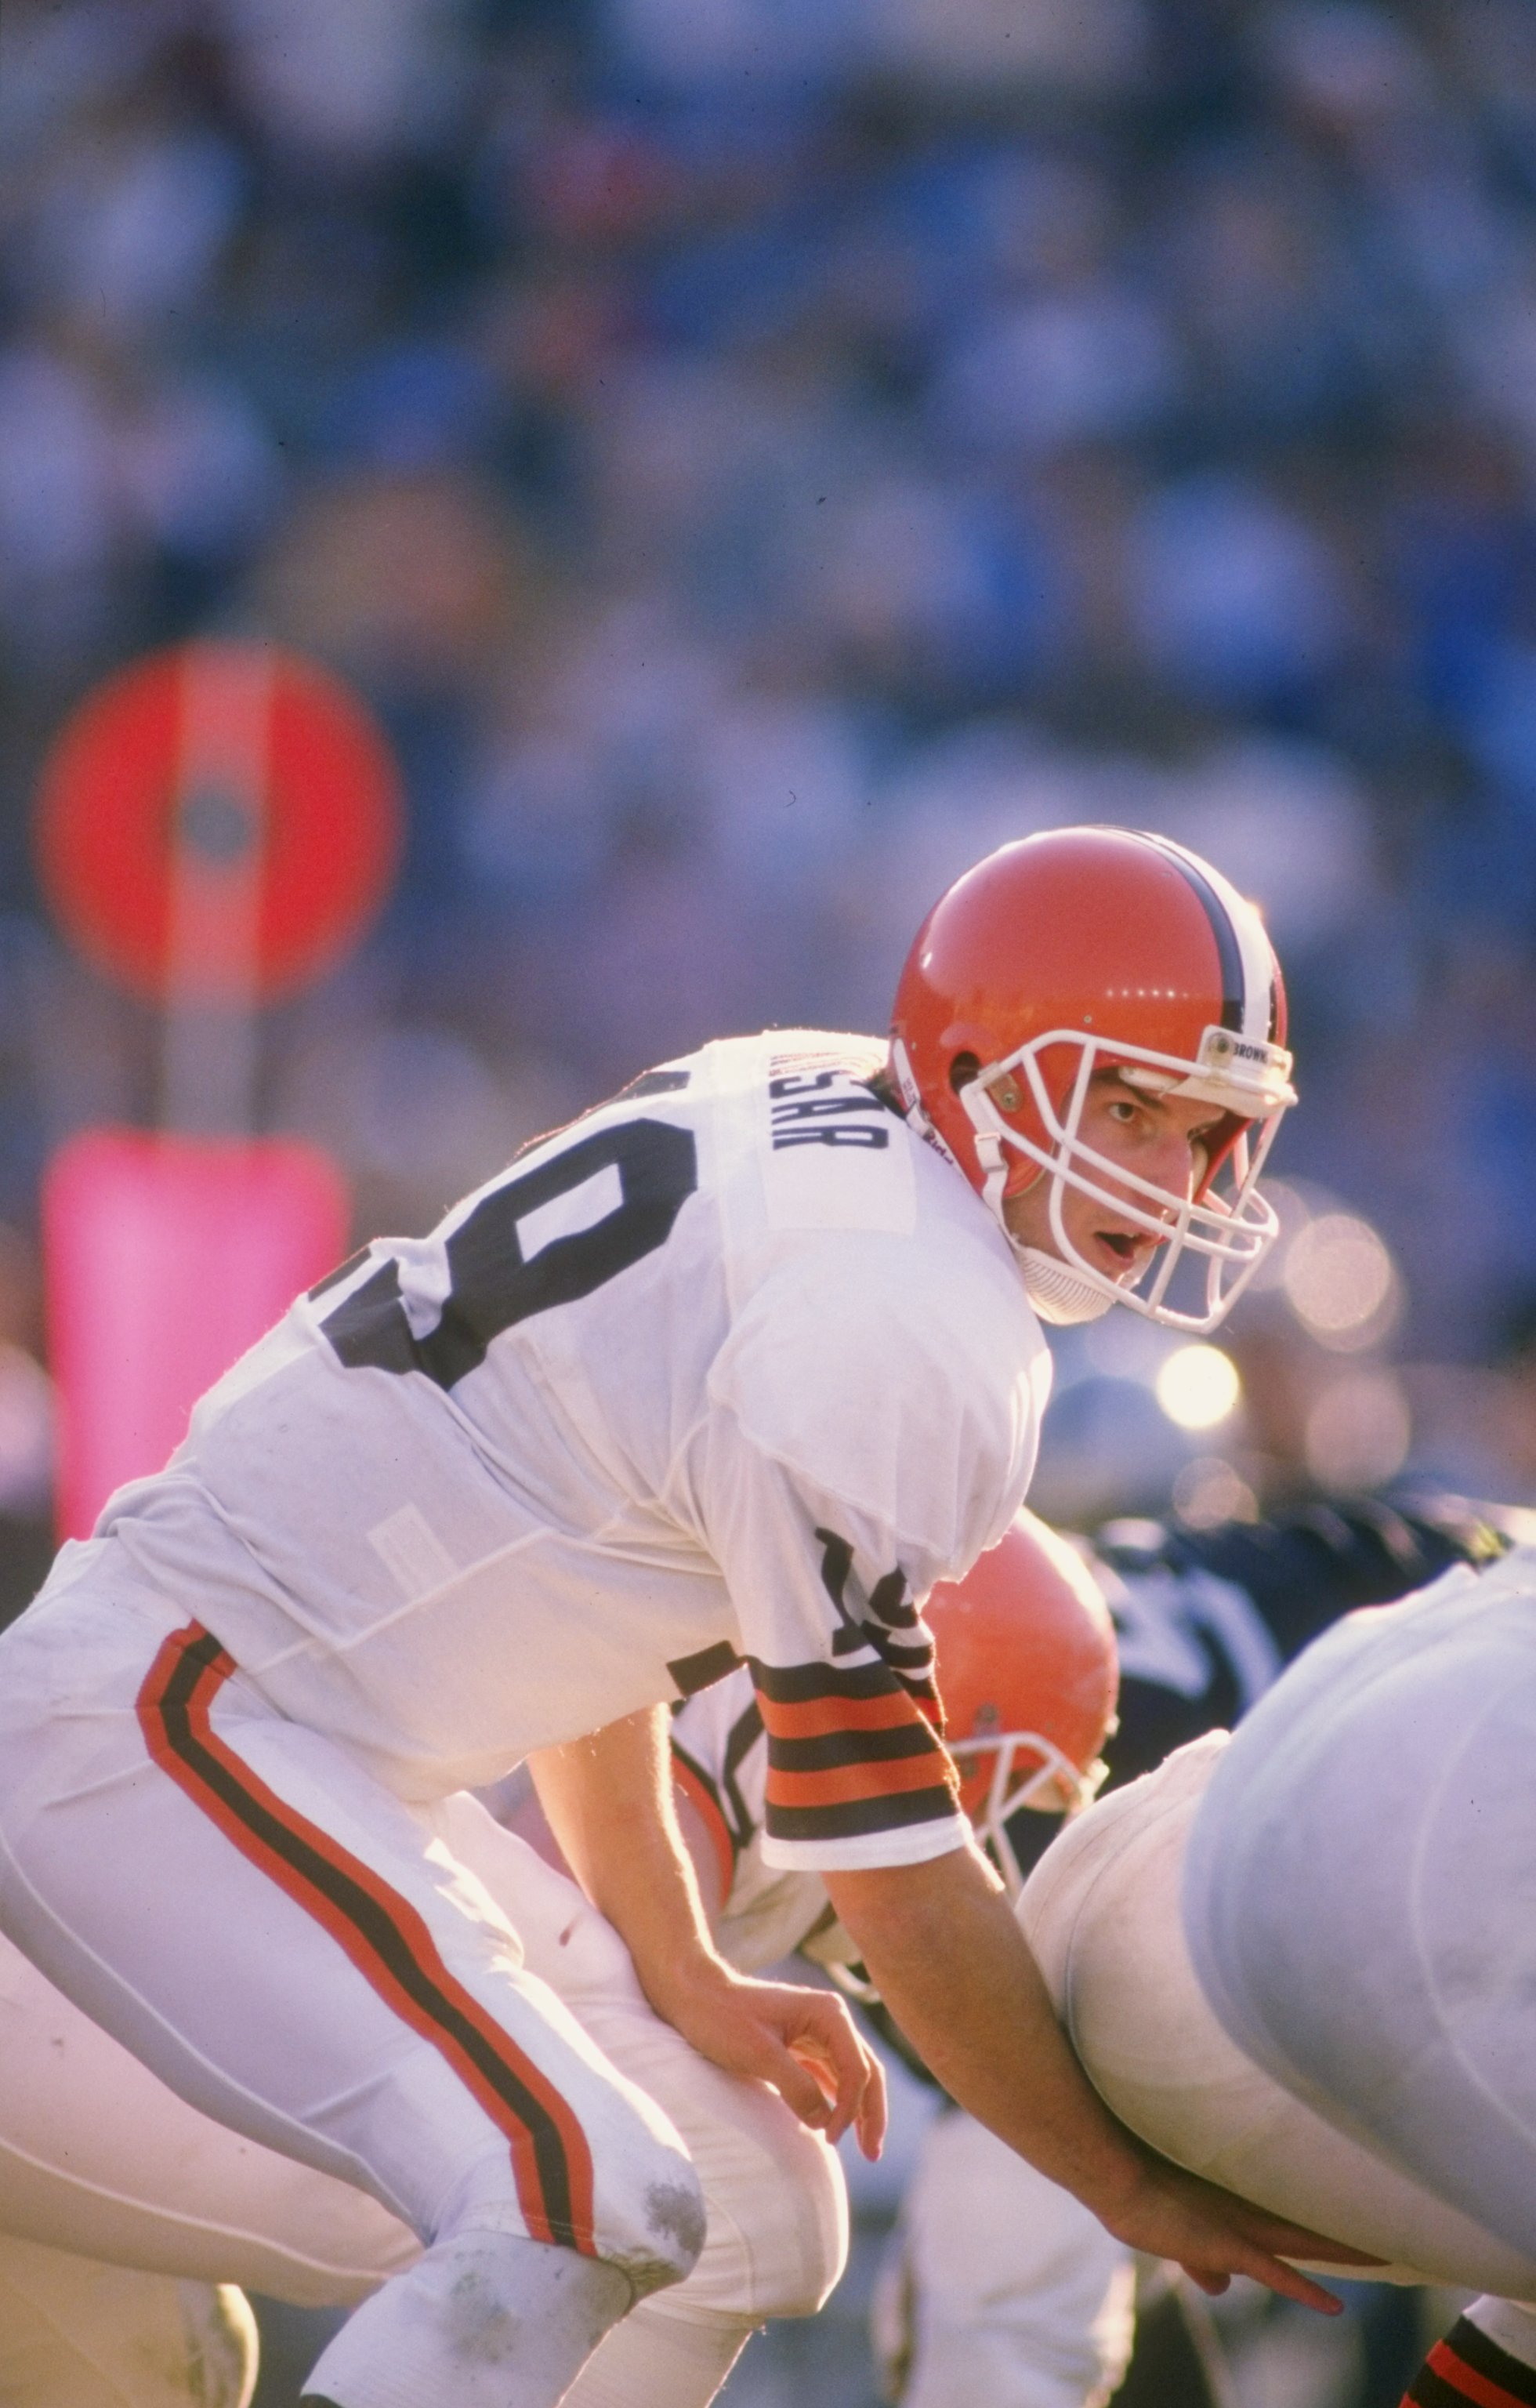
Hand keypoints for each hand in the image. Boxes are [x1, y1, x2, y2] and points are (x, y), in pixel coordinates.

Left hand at [651, 1963, 887, 2159]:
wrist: (693, 1995)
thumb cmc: (722, 2018)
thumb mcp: (759, 2054)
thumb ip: (796, 2087)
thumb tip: (825, 2122)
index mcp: (827, 2014)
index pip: (856, 2068)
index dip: (851, 2108)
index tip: (830, 2138)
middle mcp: (829, 2020)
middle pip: (865, 2071)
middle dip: (871, 2113)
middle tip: (873, 2154)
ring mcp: (816, 2032)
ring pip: (851, 2076)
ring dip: (858, 2110)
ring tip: (864, 2148)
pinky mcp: (800, 2045)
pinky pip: (829, 2077)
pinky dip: (837, 2101)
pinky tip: (836, 2125)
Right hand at [1100, 2150, 1385, 2314]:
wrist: (1115, 2176)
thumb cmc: (1135, 2187)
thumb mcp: (1175, 2230)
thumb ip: (1201, 2259)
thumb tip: (1219, 2286)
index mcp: (1234, 2200)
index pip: (1290, 2211)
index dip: (1324, 2219)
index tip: (1357, 2217)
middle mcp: (1244, 2208)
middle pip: (1309, 2222)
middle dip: (1349, 2230)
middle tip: (1394, 2225)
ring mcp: (1238, 2226)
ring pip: (1304, 2241)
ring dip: (1345, 2251)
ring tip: (1388, 2252)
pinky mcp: (1227, 2246)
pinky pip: (1275, 2273)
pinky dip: (1305, 2291)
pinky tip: (1335, 2308)